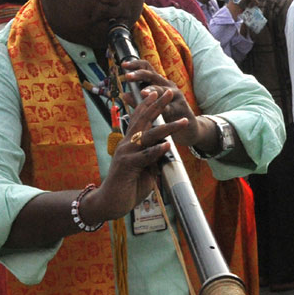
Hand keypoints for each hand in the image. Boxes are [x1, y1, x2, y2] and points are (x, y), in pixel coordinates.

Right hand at [83, 87, 186, 222]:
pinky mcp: (127, 166)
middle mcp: (126, 144)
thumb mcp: (145, 168)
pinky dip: (157, 150)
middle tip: (170, 91)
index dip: (149, 105)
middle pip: (144, 120)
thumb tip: (165, 147)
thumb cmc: (129, 185)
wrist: (110, 203)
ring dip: (167, 128)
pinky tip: (168, 145)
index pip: (140, 119)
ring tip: (183, 122)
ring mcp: (126, 154)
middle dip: (158, 105)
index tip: (160, 92)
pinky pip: (145, 156)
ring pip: (148, 136)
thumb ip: (154, 156)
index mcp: (130, 143)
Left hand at [119, 59, 202, 145]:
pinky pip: (170, 107)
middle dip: (139, 75)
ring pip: (161, 90)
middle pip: (152, 75)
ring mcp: (175, 95)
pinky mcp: (181, 107)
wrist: (187, 128)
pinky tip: (160, 109)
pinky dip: (164, 108)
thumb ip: (138, 101)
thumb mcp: (151, 107)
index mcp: (158, 84)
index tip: (123, 65)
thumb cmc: (167, 115)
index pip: (146, 69)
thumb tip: (125, 94)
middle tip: (128, 77)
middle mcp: (167, 86)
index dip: (135, 65)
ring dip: (152, 90)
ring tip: (143, 93)